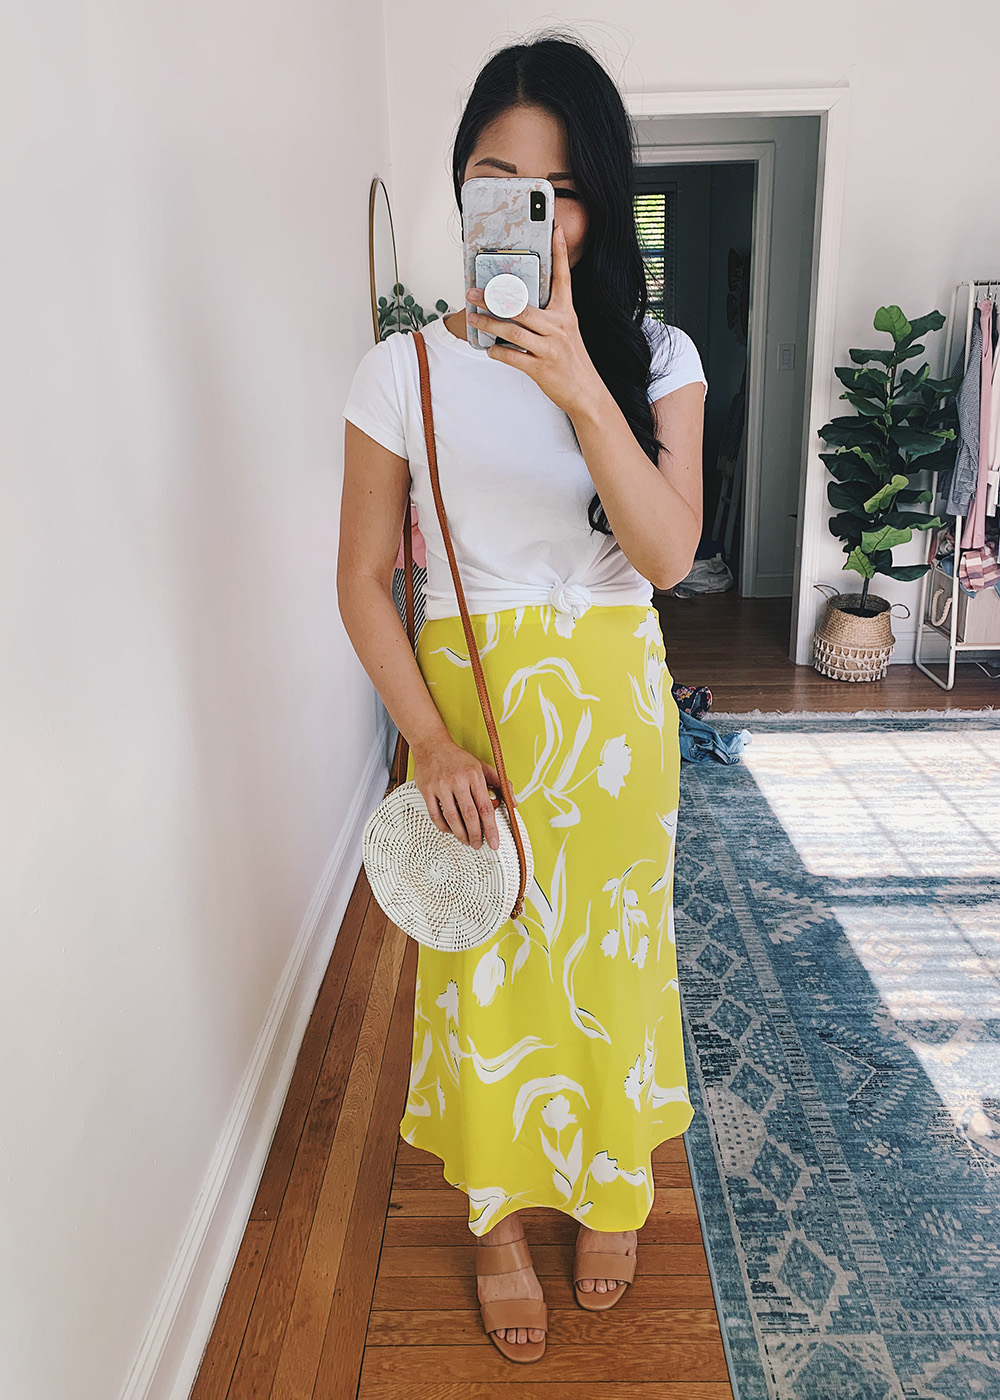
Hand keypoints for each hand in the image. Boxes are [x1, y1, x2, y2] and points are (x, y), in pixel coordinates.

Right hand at [410, 739, 515, 850]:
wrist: (432, 745)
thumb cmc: (458, 758)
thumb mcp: (482, 766)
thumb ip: (500, 783)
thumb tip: (513, 802)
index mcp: (474, 776)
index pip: (485, 808)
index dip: (491, 828)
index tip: (494, 842)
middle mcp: (458, 781)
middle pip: (469, 816)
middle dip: (475, 835)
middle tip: (478, 845)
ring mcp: (441, 786)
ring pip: (452, 818)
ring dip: (460, 834)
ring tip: (465, 840)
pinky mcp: (427, 790)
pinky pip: (435, 814)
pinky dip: (443, 826)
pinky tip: (449, 830)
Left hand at [466, 225, 608, 418]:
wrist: (586, 392)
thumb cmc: (571, 360)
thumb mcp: (566, 332)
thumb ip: (547, 316)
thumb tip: (516, 304)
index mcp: (566, 314)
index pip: (563, 278)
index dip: (560, 252)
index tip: (555, 229)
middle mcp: (559, 327)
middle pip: (521, 307)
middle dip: (493, 299)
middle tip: (472, 293)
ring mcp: (551, 348)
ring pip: (512, 330)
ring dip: (488, 323)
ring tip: (472, 318)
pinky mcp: (542, 368)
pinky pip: (512, 356)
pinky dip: (497, 352)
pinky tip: (490, 349)